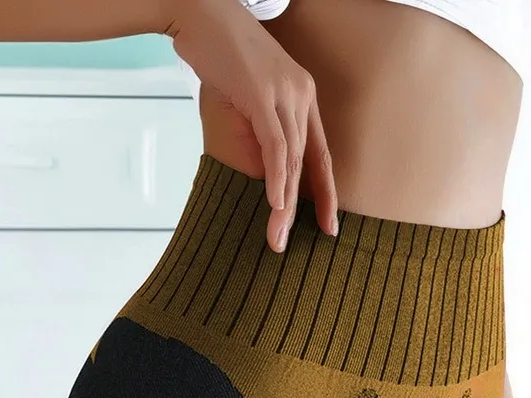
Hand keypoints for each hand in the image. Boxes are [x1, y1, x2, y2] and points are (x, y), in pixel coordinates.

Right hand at [164, 0, 338, 251]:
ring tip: (279, 235)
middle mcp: (302, 96)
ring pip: (294, 160)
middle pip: (311, 163)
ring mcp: (285, 94)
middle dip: (311, 207)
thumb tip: (259, 167)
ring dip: (287, 204)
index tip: (329, 225)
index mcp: (303, 98)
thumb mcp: (247, 97)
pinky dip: (278, 178)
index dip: (327, 192)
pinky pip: (276, 146)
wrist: (200, 12)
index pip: (321, 155)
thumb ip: (259, 130)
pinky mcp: (263, 94)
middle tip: (310, 241)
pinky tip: (277, 205)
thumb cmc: (219, 55)